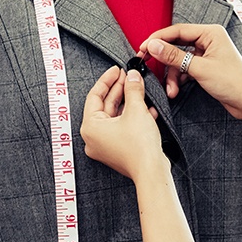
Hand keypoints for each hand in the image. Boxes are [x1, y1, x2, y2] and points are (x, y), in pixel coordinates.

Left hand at [81, 66, 167, 180]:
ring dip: (128, 102)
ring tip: (139, 88)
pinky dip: (132, 117)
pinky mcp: (117, 150)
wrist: (151, 171)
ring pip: (115, 116)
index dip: (107, 80)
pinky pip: (121, 127)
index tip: (117, 69)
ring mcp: (105, 145)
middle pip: (105, 106)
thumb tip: (132, 76)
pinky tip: (147, 107)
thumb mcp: (136, 110)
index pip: (95, 96)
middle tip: (129, 76)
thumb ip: (132, 89)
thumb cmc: (139, 147)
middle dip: (120, 90)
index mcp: (90, 127)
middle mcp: (93, 137)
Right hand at [138, 24, 241, 122]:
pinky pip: (186, 68)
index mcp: (211, 33)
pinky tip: (177, 89)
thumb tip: (154, 46)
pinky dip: (180, 79)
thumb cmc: (232, 82)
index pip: (178, 30)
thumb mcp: (199, 69)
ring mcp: (207, 54)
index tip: (144, 47)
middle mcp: (209, 40)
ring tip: (171, 90)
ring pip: (180, 60)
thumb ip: (174, 56)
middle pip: (177, 45)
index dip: (158, 38)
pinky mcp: (206, 66)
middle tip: (148, 64)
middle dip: (164, 59)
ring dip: (173, 75)